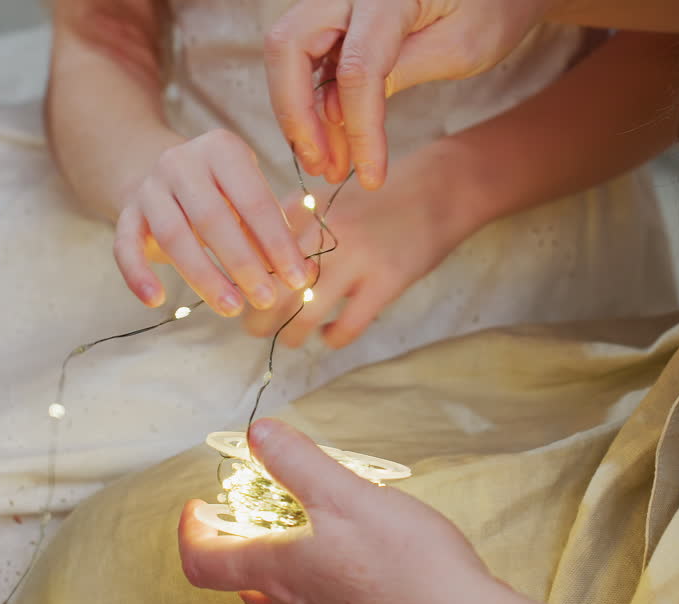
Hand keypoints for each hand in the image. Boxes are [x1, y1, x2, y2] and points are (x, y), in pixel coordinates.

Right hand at [115, 129, 317, 315]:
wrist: (156, 169)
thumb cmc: (220, 190)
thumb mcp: (248, 195)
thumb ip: (273, 230)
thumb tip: (305, 275)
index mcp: (222, 149)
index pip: (254, 200)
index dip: (277, 243)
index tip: (297, 279)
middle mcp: (180, 162)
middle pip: (212, 218)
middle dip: (243, 264)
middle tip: (266, 299)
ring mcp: (149, 187)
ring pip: (173, 236)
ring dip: (203, 277)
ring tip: (231, 308)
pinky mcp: (125, 213)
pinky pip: (125, 246)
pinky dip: (138, 275)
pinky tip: (156, 302)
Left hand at [178, 419, 525, 603]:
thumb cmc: (404, 567)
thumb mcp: (347, 495)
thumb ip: (297, 463)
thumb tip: (257, 434)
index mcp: (280, 570)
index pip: (204, 564)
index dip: (191, 534)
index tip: (198, 507)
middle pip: (244, 578)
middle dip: (239, 539)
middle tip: (250, 508)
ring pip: (287, 592)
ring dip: (284, 555)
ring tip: (309, 522)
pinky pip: (328, 602)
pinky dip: (324, 573)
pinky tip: (359, 554)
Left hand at [244, 147, 480, 348]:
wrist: (440, 189)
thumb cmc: (379, 199)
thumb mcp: (332, 198)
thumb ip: (295, 220)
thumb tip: (254, 251)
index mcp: (310, 213)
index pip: (260, 255)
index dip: (244, 281)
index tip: (238, 295)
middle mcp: (327, 234)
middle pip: (275, 286)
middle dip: (257, 315)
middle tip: (252, 327)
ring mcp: (358, 259)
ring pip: (306, 312)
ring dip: (290, 334)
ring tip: (287, 339)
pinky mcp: (387, 281)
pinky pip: (349, 324)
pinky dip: (333, 338)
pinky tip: (329, 336)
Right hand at [265, 0, 550, 188]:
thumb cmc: (491, 7)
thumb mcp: (461, 46)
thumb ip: (399, 73)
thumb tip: (336, 115)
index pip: (357, 68)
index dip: (359, 130)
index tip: (370, 178)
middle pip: (288, 47)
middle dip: (296, 115)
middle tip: (320, 166)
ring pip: (287, 53)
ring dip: (299, 115)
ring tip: (329, 165)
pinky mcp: (334, 17)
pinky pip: (306, 58)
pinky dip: (311, 102)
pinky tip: (332, 141)